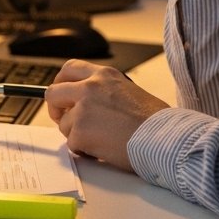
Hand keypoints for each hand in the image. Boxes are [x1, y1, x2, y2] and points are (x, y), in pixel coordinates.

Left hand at [44, 60, 169, 171]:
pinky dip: (83, 149)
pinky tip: (101, 149)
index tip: (61, 93)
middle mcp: (90, 87)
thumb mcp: (128, 90)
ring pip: (64, 123)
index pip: (69, 69)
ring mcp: (83, 109)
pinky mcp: (80, 132)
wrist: (164, 138)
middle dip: (55, 108)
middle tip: (62, 118)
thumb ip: (104, 92)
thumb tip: (85, 103)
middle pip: (54, 92)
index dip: (61, 82)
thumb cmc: (154, 120)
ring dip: (76, 134)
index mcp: (104, 75)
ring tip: (99, 139)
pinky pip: (72, 143)